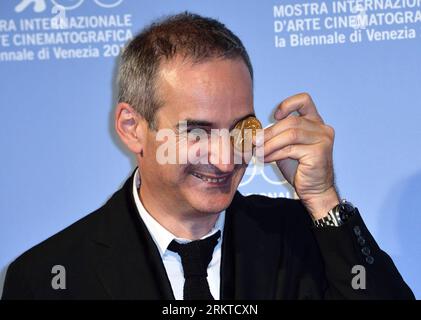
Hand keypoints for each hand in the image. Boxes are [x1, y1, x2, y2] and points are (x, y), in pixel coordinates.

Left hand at [256, 93, 338, 219]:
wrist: (314, 190)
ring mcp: (322, 140)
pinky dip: (274, 154)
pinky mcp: (318, 153)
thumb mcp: (287, 146)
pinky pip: (290, 149)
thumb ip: (278, 136)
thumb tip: (254, 134)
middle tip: (254, 142)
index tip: (274, 117)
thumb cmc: (300, 168)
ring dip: (269, 144)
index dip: (287, 104)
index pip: (304, 100)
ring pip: (290, 135)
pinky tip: (265, 159)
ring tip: (258, 152)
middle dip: (269, 132)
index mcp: (316, 122)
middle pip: (291, 121)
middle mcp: (322, 128)